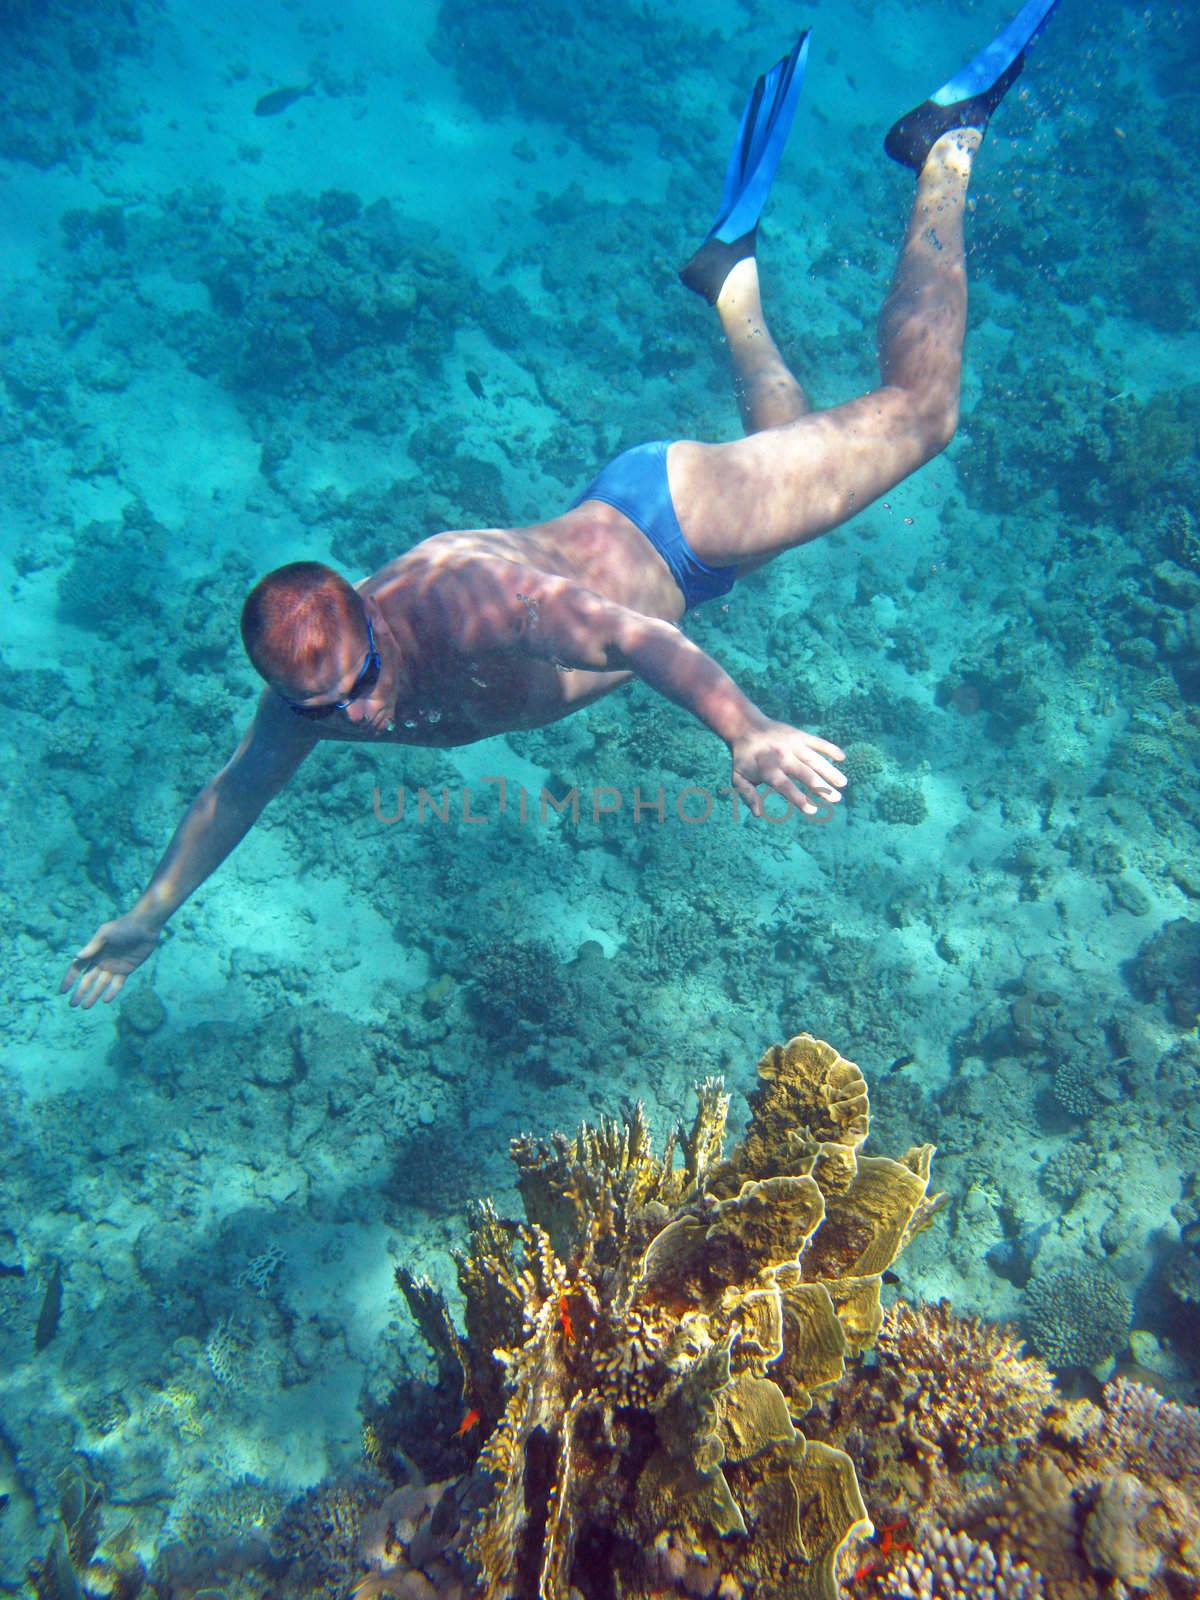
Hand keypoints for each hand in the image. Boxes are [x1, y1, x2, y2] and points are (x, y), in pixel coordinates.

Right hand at [60, 913, 162, 1008]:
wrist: (145, 926)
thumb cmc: (123, 927)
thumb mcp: (105, 934)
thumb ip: (92, 946)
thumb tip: (76, 957)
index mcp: (93, 952)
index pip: (77, 968)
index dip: (69, 979)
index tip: (62, 991)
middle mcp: (101, 961)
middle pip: (87, 980)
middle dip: (80, 992)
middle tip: (73, 1004)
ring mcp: (114, 966)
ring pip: (101, 984)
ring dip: (93, 995)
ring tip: (85, 1007)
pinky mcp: (127, 969)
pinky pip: (117, 984)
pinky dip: (112, 992)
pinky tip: (106, 1000)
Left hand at [729, 720, 845, 816]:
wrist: (746, 727)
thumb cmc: (744, 758)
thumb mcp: (738, 778)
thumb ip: (748, 795)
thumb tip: (758, 814)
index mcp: (768, 769)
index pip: (785, 786)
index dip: (798, 798)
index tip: (812, 810)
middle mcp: (782, 756)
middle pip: (804, 772)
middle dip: (821, 787)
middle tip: (836, 799)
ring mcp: (792, 744)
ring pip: (814, 758)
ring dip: (830, 771)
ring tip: (843, 784)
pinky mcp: (799, 735)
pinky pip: (817, 741)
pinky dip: (829, 748)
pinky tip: (842, 758)